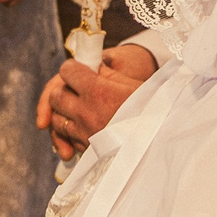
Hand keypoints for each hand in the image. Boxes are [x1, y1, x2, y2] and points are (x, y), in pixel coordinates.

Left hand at [36, 41, 157, 160]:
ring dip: (64, 114)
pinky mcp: (85, 150)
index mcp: (97, 91)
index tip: (77, 71)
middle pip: (55, 96)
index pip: (67, 71)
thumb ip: (106, 75)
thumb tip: (91, 67)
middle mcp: (86, 112)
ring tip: (79, 111)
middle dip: (63, 91)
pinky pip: (67, 139)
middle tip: (76, 91)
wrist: (160, 141)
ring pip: (56, 120)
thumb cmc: (151, 111)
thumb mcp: (132, 85)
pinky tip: (84, 129)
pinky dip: (70, 134)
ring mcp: (83, 133)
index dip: (72, 69)